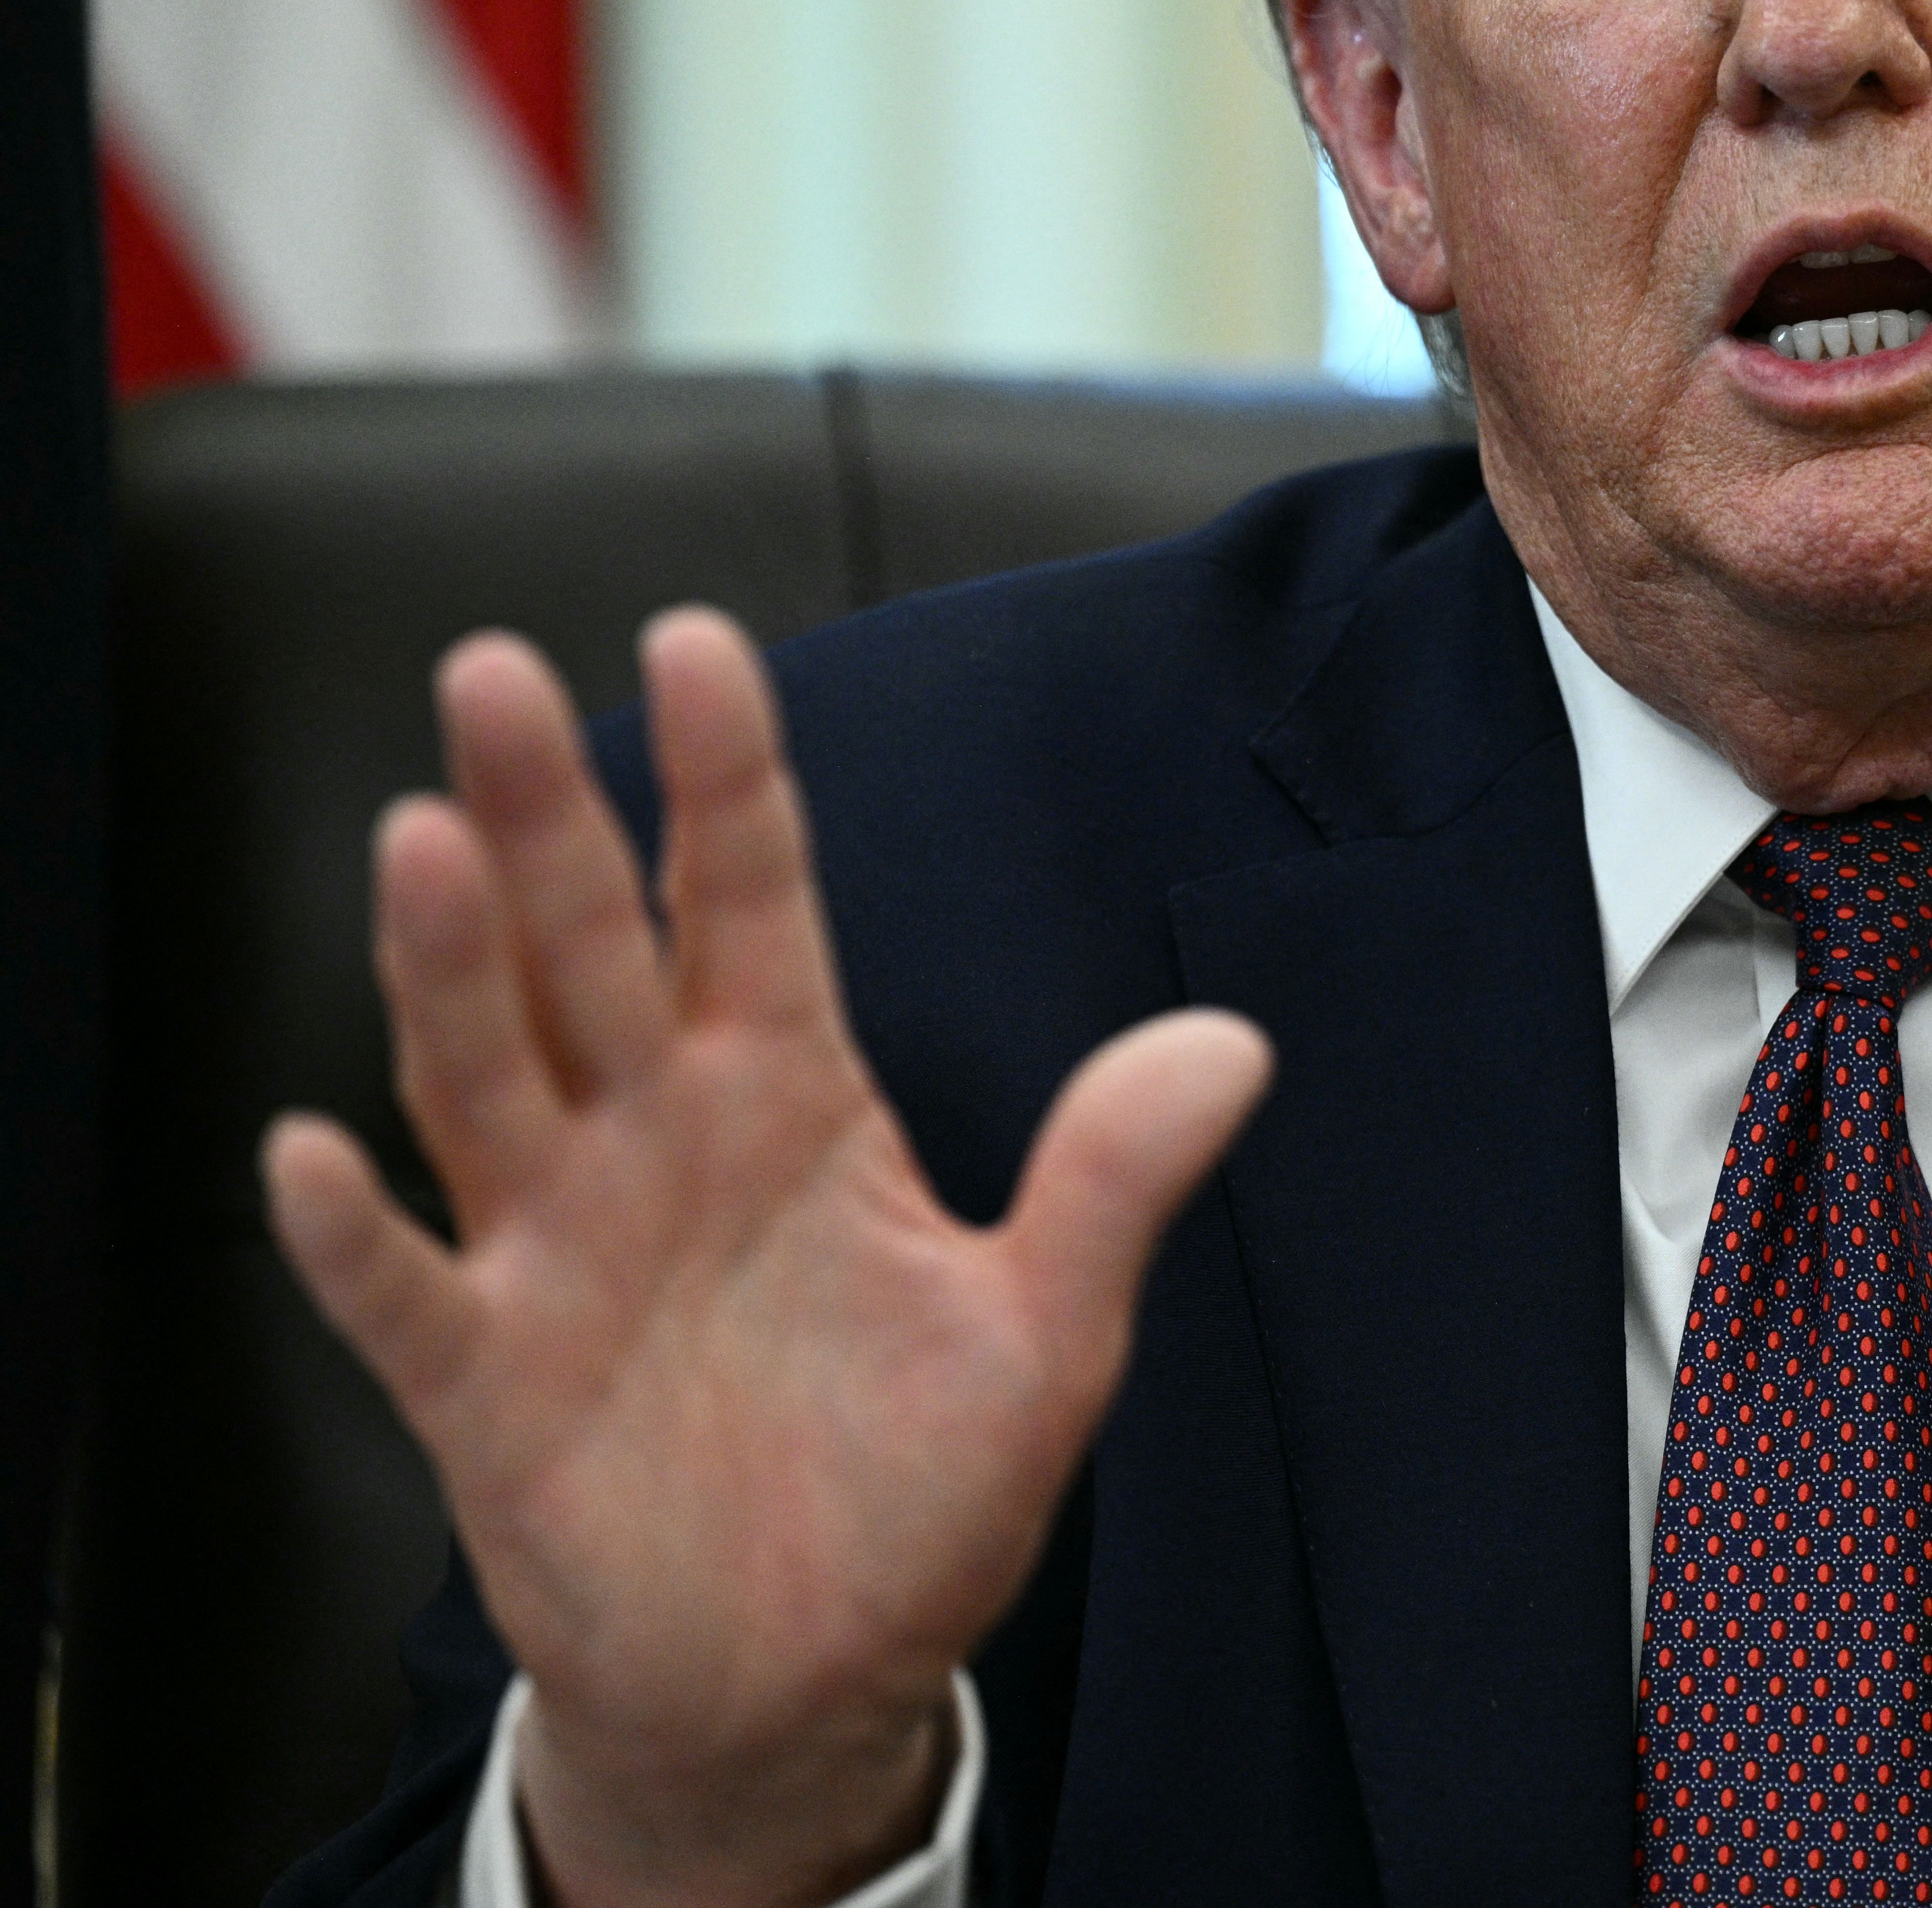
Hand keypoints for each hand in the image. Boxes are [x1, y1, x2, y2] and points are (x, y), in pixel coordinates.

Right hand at [263, 610, 1271, 1907]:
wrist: (822, 1670)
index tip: (698, 640)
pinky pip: (407, 1293)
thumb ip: (1116, 1180)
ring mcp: (558, 1254)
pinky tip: (317, 1150)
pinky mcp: (486, 1384)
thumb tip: (1236, 1045)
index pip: (750, 899)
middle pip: (588, 946)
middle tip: (497, 673)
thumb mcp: (1048, 1330)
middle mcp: (656, 1143)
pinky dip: (359, 1230)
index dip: (727, 778)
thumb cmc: (920, 1488)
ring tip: (422, 838)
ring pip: (484, 1075)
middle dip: (547, 813)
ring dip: (446, 965)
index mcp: (790, 1100)